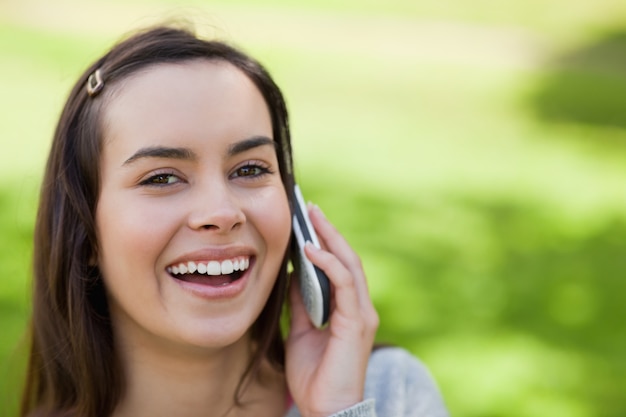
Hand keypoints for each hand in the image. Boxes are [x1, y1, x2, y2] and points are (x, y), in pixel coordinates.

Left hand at [285, 204, 378, 416]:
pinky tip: (312, 250)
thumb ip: (300, 302)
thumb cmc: (314, 374)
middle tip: (310, 208)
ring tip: (312, 218)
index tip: (309, 219)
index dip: (326, 241)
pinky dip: (329, 264)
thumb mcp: (300, 330)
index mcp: (347, 308)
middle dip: (329, 231)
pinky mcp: (356, 323)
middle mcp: (359, 307)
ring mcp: (361, 314)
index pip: (340, 265)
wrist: (325, 408)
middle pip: (347, 258)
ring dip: (331, 239)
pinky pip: (344, 285)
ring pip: (349, 266)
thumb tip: (292, 274)